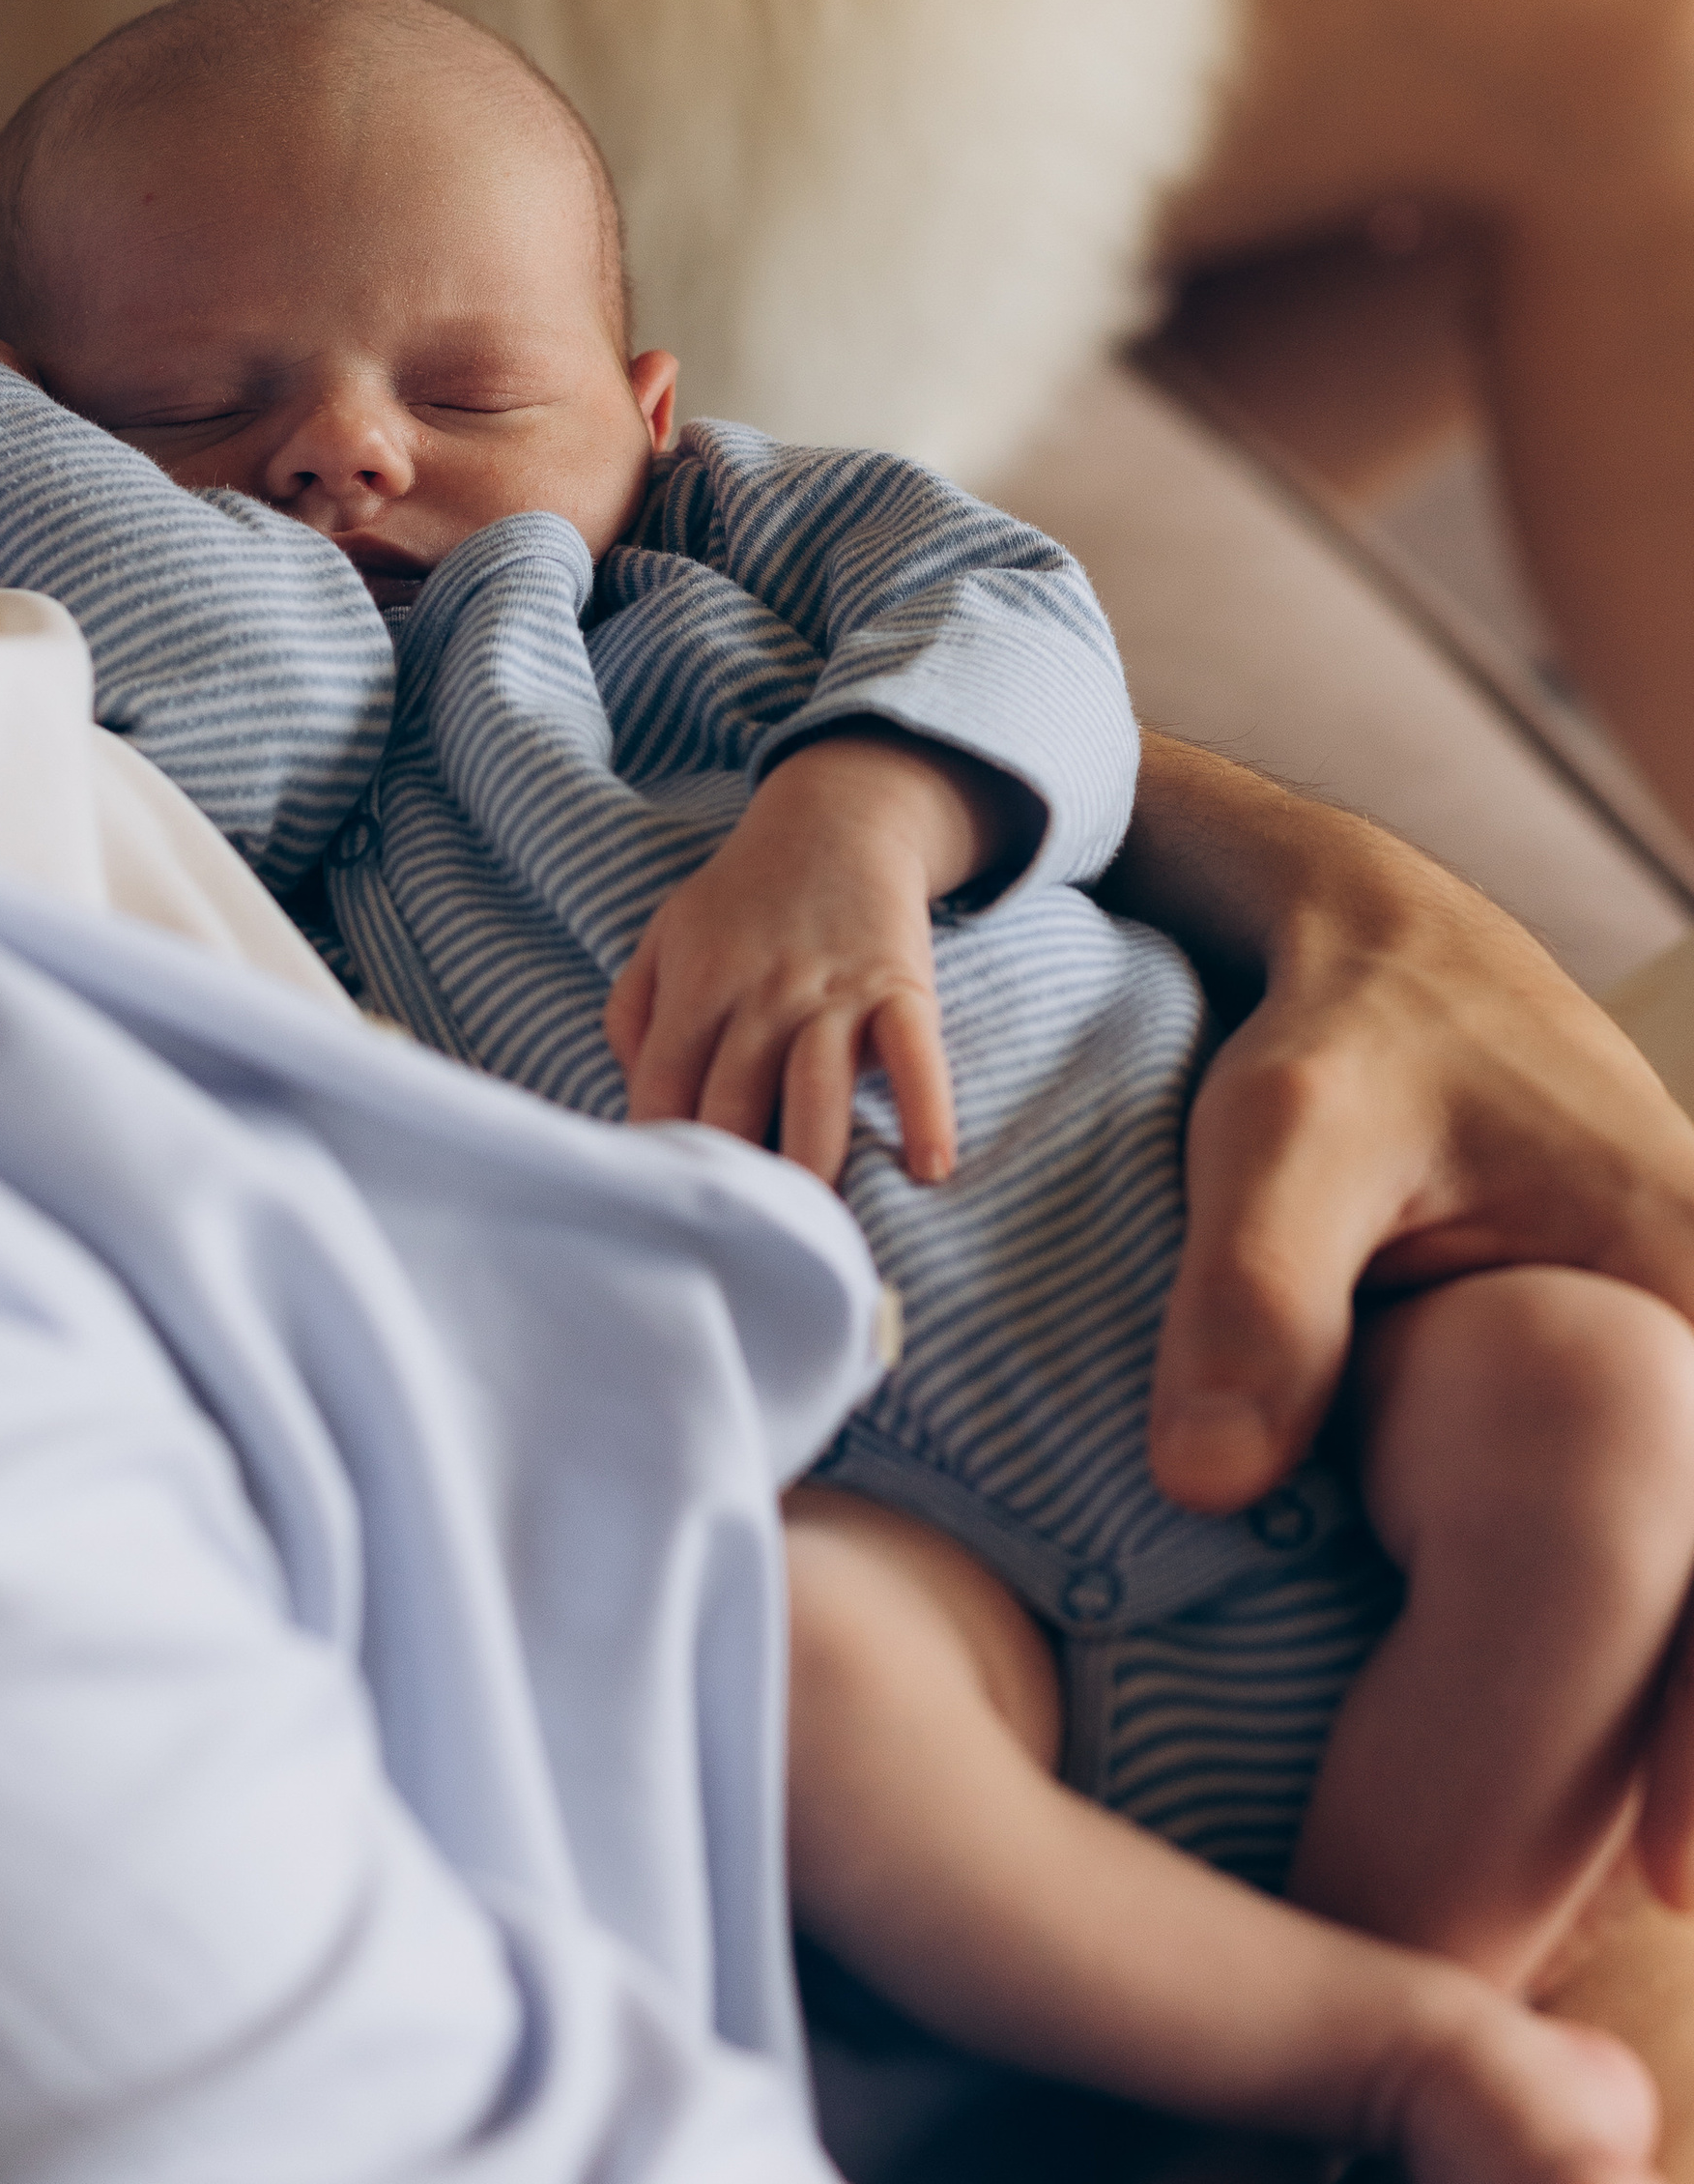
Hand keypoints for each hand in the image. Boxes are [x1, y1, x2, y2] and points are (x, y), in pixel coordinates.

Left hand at [604, 735, 1003, 1184]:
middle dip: (730, 1178)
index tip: (665, 1212)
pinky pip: (914, 1055)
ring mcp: (832, 993)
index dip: (658, 1154)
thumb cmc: (743, 895)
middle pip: (734, 1104)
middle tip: (734, 1246)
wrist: (837, 818)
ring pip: (815, 1090)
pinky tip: (928, 1167)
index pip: (663, 1089)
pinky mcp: (899, 986)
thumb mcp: (665, 935)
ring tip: (810, 1227)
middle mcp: (759, 996)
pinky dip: (925, 1109)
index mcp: (696, 987)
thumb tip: (634, 1097)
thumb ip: (631, 1013)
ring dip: (812, 1159)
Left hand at [1109, 732, 1693, 1905]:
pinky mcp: (1656, 1392)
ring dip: (1665, 1713)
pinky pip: (1673, 1547)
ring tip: (1610, 1893)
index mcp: (1692, 1276)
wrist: (1384, 937)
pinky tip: (1596, 1803)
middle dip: (1692, 1752)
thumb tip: (1207, 1489)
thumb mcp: (1281, 1131)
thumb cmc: (1341, 1025)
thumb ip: (1253, 1296)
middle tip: (1635, 1914)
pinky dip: (1648, 1656)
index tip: (1678, 1871)